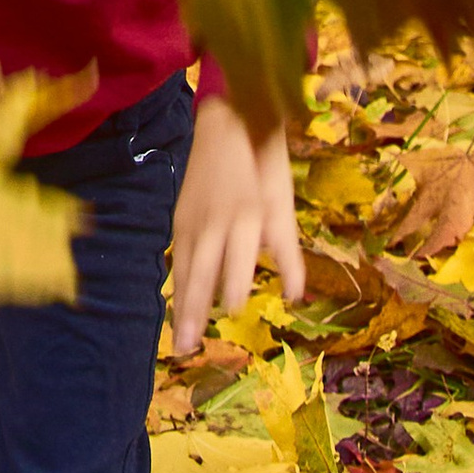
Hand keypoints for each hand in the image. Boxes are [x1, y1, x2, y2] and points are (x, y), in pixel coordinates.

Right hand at [169, 90, 304, 354]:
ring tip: (179, 339)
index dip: (231, 293)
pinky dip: (176, 284)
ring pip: (183, 270)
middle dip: (193, 314)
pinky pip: (176, 259)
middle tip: (187, 349)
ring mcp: (191, 222)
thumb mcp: (284, 203)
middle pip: (199, 276)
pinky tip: (176, 302)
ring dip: (180, 306)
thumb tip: (297, 296)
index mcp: (244, 220)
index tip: (232, 315)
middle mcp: (212, 225)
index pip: (234, 267)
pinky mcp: (179, 219)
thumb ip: (288, 251)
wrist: (225, 123)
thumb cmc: (263, 163)